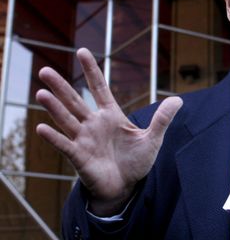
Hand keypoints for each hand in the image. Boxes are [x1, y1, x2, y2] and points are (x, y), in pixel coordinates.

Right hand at [35, 48, 182, 214]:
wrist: (126, 187)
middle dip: (61, 86)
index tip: (82, 51)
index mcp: (111, 116)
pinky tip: (41, 128)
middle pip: (75, 101)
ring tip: (41, 93)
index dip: (91, 71)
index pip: (99, 88)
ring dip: (54, 108)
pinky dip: (54, 138)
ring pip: (66, 120)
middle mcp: (94, 124)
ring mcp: (84, 140)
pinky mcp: (79, 158)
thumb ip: (162, 119)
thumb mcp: (153, 139)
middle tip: (44, 70)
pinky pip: (65, 146)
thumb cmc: (136, 162)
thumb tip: (179, 99)